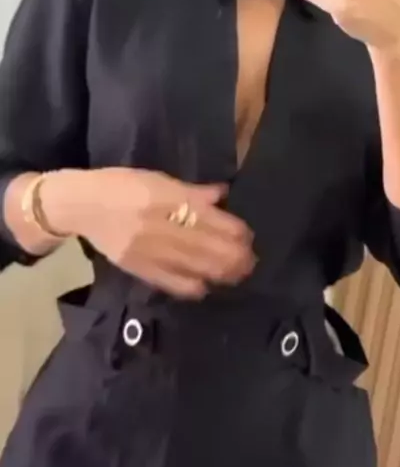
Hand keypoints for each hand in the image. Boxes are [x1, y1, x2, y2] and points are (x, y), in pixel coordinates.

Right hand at [43, 168, 254, 298]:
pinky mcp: (140, 268)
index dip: (234, 230)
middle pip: (209, 245)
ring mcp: (151, 250)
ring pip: (196, 266)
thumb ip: (190, 191)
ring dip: (221, 272)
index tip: (248, 237)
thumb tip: (222, 194)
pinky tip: (206, 287)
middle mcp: (163, 225)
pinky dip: (194, 286)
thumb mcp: (157, 179)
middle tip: (250, 261)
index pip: (210, 218)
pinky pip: (172, 282)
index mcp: (168, 198)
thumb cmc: (120, 186)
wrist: (82, 205)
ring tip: (238, 274)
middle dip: (234, 256)